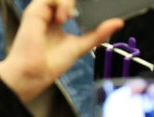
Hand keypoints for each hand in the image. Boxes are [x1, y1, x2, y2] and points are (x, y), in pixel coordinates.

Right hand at [0, 0, 122, 102]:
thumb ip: (99, 34)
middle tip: (82, 14)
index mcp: (59, 21)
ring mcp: (42, 12)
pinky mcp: (34, 11)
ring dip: (69, 3)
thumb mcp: (82, 45)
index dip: (85, 4)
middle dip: (81, 2)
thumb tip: (119, 22)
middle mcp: (50, 14)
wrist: (35, 72)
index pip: (73, 5)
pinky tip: (63, 19)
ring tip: (70, 18)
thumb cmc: (54, 62)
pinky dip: (61, 4)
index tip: (101, 10)